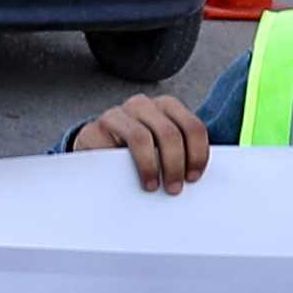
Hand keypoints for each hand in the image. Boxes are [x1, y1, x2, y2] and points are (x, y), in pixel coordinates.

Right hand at [72, 91, 214, 193]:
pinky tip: (139, 176)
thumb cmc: (132, 152)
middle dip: (176, 163)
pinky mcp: (102, 123)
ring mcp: (122, 111)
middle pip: (170, 132)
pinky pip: (121, 141)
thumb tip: (197, 178)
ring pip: (145, 135)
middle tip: (174, 187)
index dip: (198, 154)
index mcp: (167, 107)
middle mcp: (145, 104)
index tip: (194, 177)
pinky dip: (138, 161)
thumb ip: (178, 154)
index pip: (192, 127)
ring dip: (154, 165)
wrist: (94, 150)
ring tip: (154, 186)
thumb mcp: (159, 150)